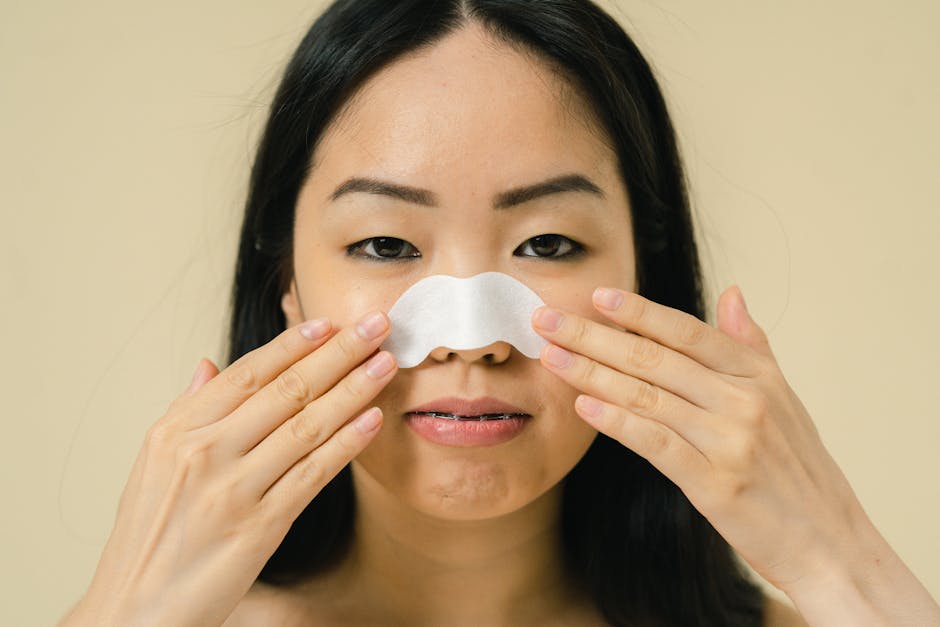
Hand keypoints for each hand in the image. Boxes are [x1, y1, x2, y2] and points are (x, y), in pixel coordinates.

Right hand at [60, 311, 397, 626]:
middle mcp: (206, 451)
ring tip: (385, 363)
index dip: (294, 343)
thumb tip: (208, 364)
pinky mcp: (259, 527)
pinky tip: (372, 420)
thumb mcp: (153, 462)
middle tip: (376, 326)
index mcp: (178, 429)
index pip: (248, 371)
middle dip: (338, 353)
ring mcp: (234, 488)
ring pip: (307, 426)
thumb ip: (187, 408)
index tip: (330, 321)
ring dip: (353, 389)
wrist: (135, 605)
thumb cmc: (148, 533)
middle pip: (286, 390)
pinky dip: (346, 444)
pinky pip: (313, 475)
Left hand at [530, 285, 869, 591]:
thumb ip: (751, 345)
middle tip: (547, 320)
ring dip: (592, 373)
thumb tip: (732, 293)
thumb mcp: (784, 400)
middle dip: (593, 336)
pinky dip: (617, 423)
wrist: (830, 542)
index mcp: (758, 375)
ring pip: (647, 395)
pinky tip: (584, 406)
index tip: (596, 295)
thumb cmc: (798, 471)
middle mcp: (744, 400)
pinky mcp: (715, 483)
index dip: (639, 311)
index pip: (687, 332)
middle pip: (655, 359)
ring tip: (551, 356)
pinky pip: (656, 443)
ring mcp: (730, 440)